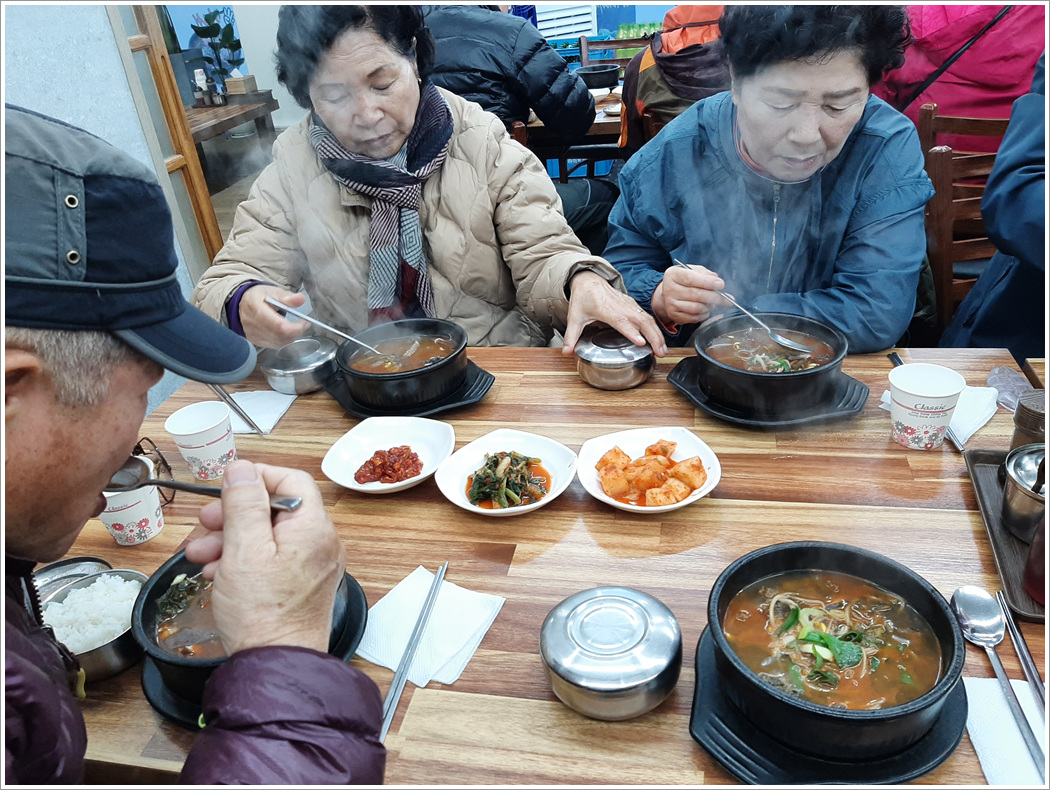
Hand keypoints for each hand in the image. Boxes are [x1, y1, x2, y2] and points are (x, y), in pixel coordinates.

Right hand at [184, 460, 344, 654]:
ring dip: (231, 539)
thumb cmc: (262, 614)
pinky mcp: (299, 586)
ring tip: (201, 554)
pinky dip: (243, 560)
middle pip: (276, 509)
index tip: (228, 485)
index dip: (258, 477)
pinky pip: (271, 560)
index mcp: (313, 528)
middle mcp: (320, 544)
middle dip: (235, 514)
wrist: (274, 666)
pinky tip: (217, 573)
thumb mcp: (243, 549)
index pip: (292, 480)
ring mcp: (311, 567)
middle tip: (205, 523)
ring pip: (268, 537)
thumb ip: (244, 505)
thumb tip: (242, 469)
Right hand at [238, 286, 308, 348]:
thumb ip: (287, 297)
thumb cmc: (260, 297)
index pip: (278, 325)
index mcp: (256, 308)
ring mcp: (252, 334)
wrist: (243, 304)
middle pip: (279, 335)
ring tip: (296, 327)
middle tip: (303, 324)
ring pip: (278, 342)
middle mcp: (252, 323)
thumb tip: (301, 299)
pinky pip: (273, 345)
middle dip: (296, 331)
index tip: (304, 321)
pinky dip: (283, 340)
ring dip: (291, 336)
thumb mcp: (273, 291)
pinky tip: (286, 332)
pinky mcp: (255, 341)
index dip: (295, 327)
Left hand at [563, 271, 666, 355]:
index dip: (631, 332)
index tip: (642, 342)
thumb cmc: (583, 299)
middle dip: (653, 337)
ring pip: (648, 319)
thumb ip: (571, 336)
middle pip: (641, 321)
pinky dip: (655, 328)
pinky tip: (659, 340)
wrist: (589, 281)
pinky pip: (647, 317)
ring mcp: (629, 305)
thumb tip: (566, 352)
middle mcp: (620, 306)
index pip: (621, 321)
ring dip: (657, 334)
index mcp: (605, 308)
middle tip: (660, 353)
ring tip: (662, 350)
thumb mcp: (574, 318)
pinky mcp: (633, 305)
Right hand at [650, 264, 724, 325]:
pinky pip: (694, 317)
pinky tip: (706, 309)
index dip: (707, 282)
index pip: (691, 279)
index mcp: (673, 275)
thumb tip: (717, 280)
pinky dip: (704, 314)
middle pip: (695, 294)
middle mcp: (670, 289)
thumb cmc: (684, 281)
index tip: (720, 284)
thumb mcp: (692, 270)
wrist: (668, 294)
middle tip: (726, 298)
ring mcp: (671, 304)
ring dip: (710, 306)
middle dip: (714, 297)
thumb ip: (705, 273)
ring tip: (714, 303)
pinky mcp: (674, 315)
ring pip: (696, 308)